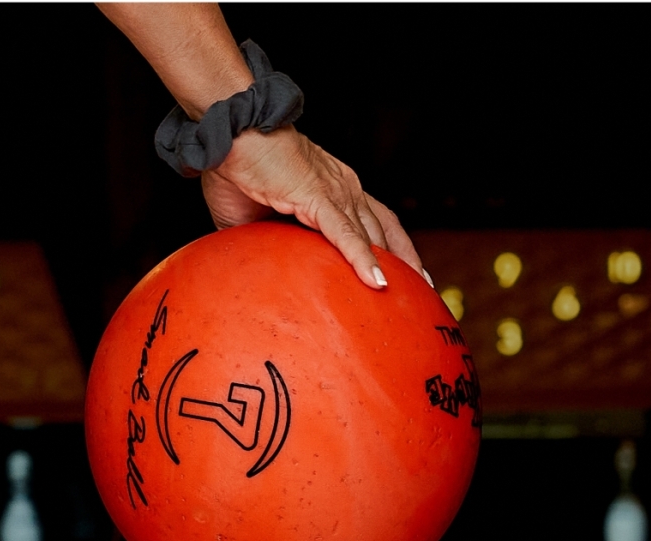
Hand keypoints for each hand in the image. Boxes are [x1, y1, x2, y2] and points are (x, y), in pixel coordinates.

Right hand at [202, 125, 428, 289]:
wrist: (227, 135)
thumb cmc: (238, 170)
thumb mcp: (258, 222)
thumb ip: (270, 247)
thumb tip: (261, 277)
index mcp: (334, 191)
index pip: (376, 222)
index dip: (396, 248)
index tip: (408, 276)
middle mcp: (344, 188)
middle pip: (387, 229)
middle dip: (408, 262)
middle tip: (423, 293)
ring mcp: (336, 191)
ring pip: (375, 234)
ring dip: (396, 265)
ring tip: (411, 296)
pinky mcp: (319, 196)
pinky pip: (347, 234)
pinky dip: (363, 258)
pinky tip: (376, 283)